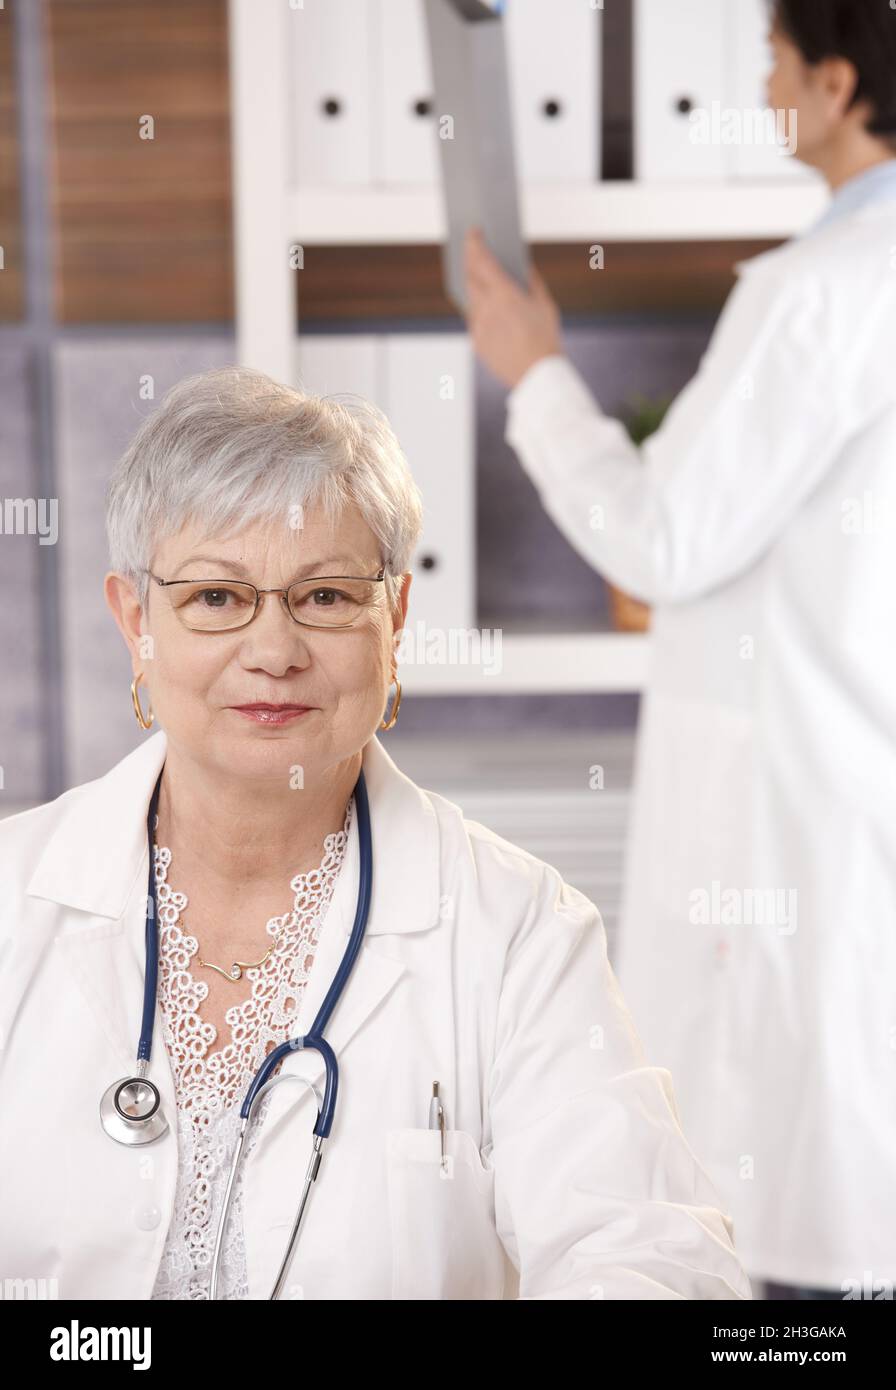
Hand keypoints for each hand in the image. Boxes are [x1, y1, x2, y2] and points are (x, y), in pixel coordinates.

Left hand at [463, 227, 563, 388]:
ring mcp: (479, 327)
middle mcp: (487, 309)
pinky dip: (478, 309)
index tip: (473, 233)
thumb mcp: (545, 305)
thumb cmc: (546, 339)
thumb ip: (531, 281)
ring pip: (469, 300)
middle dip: (470, 261)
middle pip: (470, 278)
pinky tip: (483, 305)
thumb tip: (521, 266)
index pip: (483, 261)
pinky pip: (473, 321)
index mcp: (505, 295)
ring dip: (472, 285)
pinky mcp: (477, 343)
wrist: (537, 375)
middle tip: (471, 251)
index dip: (475, 244)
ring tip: (476, 276)